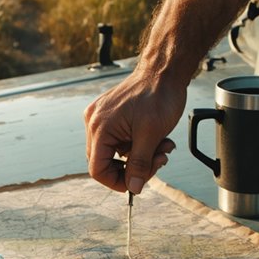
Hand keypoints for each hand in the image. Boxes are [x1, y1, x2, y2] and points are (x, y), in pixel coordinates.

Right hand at [84, 70, 184, 193]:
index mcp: (100, 127)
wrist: (164, 71)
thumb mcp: (152, 136)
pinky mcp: (111, 114)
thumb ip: (139, 164)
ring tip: (163, 146)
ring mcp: (101, 117)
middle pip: (105, 162)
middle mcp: (95, 122)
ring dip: (141, 156)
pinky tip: (156, 138)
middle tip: (158, 160)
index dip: (117, 181)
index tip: (138, 184)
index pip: (97, 169)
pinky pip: (119, 140)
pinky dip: (138, 144)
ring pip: (116, 152)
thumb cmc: (159, 96)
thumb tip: (133, 187)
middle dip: (134, 167)